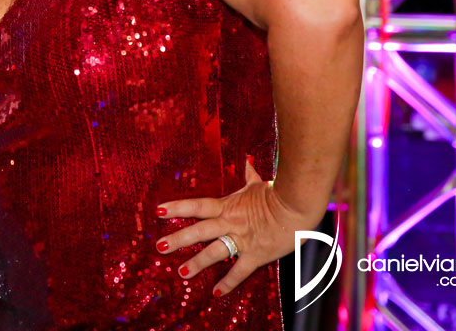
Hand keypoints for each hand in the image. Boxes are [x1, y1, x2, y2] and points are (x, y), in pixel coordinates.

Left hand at [155, 159, 318, 296]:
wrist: (297, 206)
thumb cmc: (278, 192)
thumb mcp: (259, 184)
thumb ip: (249, 176)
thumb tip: (247, 162)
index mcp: (228, 205)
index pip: (197, 206)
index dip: (177, 208)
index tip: (158, 212)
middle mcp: (230, 223)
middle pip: (198, 231)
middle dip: (178, 239)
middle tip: (160, 247)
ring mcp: (241, 239)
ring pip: (214, 253)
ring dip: (196, 263)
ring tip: (181, 273)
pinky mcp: (255, 254)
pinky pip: (239, 271)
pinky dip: (228, 283)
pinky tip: (216, 293)